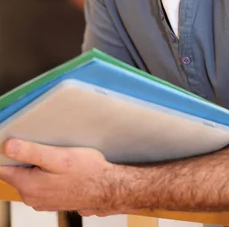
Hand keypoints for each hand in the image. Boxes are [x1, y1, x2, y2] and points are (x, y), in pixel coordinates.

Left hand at [0, 139, 118, 213]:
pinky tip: (58, 165)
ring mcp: (40, 200)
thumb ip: (31, 152)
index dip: (5, 152)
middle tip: (40, 142)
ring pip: (28, 177)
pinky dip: (44, 172)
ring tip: (52, 152)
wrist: (107, 189)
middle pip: (15, 172)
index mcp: (29, 186)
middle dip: (23, 157)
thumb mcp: (59, 157)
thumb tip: (8, 146)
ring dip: (35, 164)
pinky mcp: (50, 199)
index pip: (3, 168)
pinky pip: (39, 183)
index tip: (14, 139)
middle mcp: (31, 197)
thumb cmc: (87, 172)